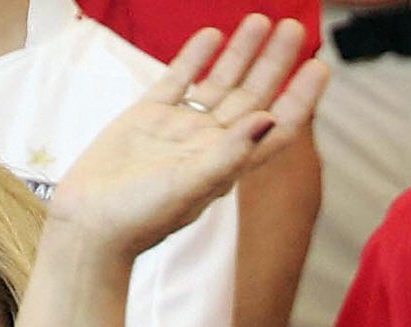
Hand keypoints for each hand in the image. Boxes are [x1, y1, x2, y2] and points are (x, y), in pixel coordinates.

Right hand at [49, 16, 329, 262]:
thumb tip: (269, 119)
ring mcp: (180, 128)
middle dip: (275, 64)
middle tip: (294, 28)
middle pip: (253, 96)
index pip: (277, 126)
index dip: (300, 97)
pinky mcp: (148, 117)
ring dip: (241, 53)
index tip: (319, 66)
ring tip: (261, 21)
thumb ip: (231, 153)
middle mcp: (210, 143)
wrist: (91, 222)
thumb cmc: (144, 216)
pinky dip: (195, 57)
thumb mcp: (192, 184)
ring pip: (219, 83)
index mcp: (230, 163)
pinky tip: (213, 35)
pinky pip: (178, 80)